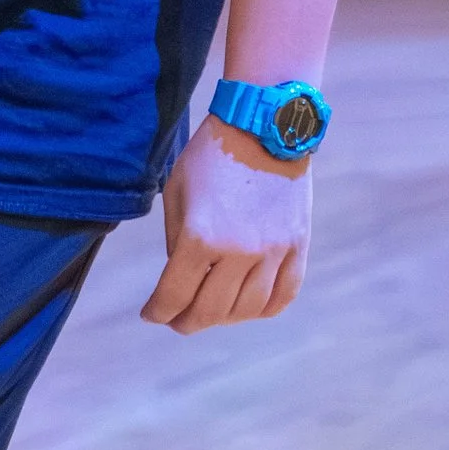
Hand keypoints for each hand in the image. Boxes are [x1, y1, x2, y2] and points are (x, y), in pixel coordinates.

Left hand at [139, 120, 312, 332]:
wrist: (264, 127)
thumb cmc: (212, 156)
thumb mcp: (177, 194)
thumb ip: (177, 241)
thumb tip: (182, 279)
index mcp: (201, 236)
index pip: (174, 295)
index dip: (158, 312)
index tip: (151, 314)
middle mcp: (239, 251)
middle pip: (210, 311)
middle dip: (186, 322)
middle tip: (177, 320)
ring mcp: (273, 251)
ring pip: (247, 310)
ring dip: (223, 319)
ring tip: (211, 312)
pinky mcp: (297, 246)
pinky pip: (284, 295)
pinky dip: (263, 310)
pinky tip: (247, 307)